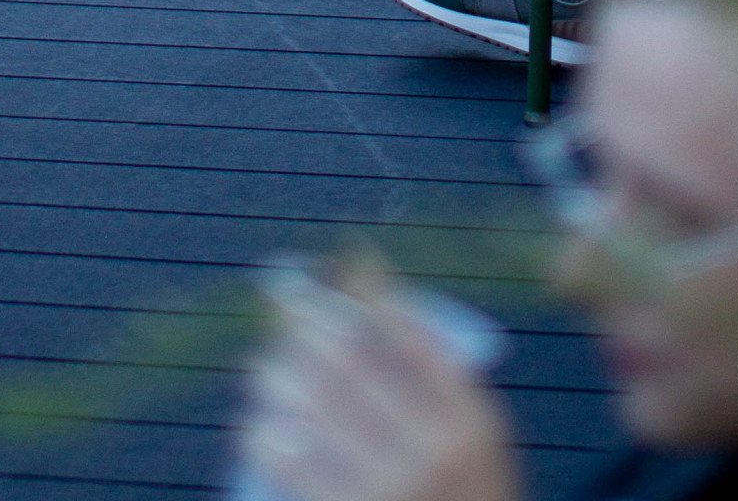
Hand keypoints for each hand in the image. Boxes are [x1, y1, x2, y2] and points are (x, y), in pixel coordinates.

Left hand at [242, 270, 517, 500]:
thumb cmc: (467, 498)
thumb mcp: (480, 440)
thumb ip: (441, 382)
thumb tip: (375, 306)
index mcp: (467, 420)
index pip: (411, 334)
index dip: (373, 290)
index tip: (346, 261)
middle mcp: (426, 449)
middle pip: (350, 360)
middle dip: (308, 322)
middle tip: (282, 302)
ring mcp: (383, 487)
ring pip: (311, 405)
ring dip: (276, 373)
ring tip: (262, 364)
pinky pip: (288, 465)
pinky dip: (264, 435)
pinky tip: (257, 424)